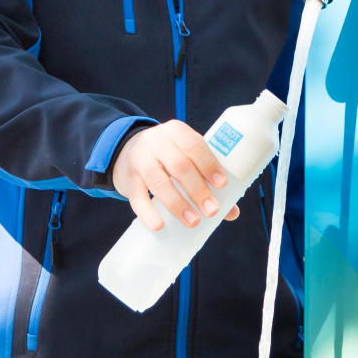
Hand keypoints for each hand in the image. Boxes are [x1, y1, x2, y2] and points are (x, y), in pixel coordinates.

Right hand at [112, 121, 237, 230]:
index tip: (221, 184)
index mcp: (176, 131)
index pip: (193, 145)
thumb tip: (232, 211)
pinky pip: (137, 198)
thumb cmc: (167, 156)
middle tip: (212, 210)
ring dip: (177, 204)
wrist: (126, 151)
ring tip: (193, 221)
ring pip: (158, 182)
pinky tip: (159, 225)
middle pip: (179, 166)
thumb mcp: (184, 155)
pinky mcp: (128, 180)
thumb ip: (207, 178)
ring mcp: (139, 160)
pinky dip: (148, 213)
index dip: (208, 164)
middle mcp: (156, 142)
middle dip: (197, 189)